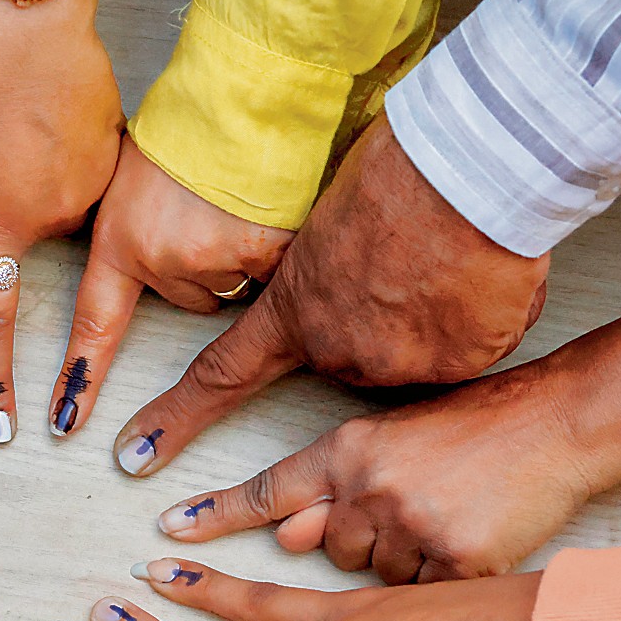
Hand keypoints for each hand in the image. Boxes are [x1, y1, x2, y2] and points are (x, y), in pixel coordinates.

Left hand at [0, 0, 121, 444]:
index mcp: (7, 218)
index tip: (6, 422)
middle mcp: (70, 213)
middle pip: (77, 249)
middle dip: (78, 223)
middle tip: (29, 143)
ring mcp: (113, 179)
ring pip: (117, 215)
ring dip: (108, 192)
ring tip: (62, 122)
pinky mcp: (141, 143)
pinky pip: (136, 178)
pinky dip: (118, 159)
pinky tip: (89, 111)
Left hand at [52, 135, 292, 443]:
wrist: (246, 82)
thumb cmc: (195, 114)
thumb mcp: (135, 169)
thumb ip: (138, 222)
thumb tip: (152, 249)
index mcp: (122, 237)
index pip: (96, 322)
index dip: (82, 377)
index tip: (65, 424)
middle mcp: (162, 260)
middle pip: (192, 299)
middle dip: (207, 264)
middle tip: (214, 207)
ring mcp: (214, 260)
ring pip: (236, 287)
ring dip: (245, 254)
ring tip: (244, 198)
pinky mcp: (265, 256)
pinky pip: (277, 274)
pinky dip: (282, 247)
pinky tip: (276, 206)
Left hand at [111, 114, 549, 476]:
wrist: (469, 171)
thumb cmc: (394, 167)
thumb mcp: (326, 214)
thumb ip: (320, 266)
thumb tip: (339, 279)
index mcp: (291, 312)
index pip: (222, 373)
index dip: (179, 416)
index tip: (137, 454)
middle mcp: (341, 351)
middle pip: (355, 352)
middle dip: (379, 315)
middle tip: (406, 255)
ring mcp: (402, 365)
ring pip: (417, 349)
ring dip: (432, 310)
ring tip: (447, 250)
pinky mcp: (459, 366)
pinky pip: (472, 344)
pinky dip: (481, 309)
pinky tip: (483, 268)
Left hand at [142, 357, 603, 581]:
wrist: (559, 426)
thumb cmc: (480, 431)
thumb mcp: (393, 439)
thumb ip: (337, 486)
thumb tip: (290, 536)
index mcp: (347, 449)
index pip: (266, 491)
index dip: (215, 518)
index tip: (164, 540)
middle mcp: (368, 487)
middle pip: (326, 551)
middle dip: (357, 546)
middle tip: (411, 513)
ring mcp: (411, 526)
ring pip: (372, 579)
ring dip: (399, 569)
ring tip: (446, 525)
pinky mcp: (453, 562)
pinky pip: (419, 597)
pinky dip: (437, 588)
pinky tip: (465, 554)